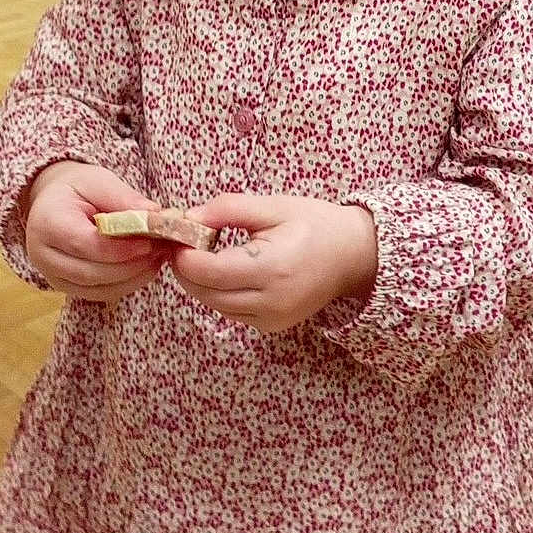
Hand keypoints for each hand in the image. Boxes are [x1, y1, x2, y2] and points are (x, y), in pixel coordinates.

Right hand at [24, 161, 167, 301]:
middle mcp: (43, 255)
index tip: (150, 241)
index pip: (84, 244)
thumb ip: (124, 198)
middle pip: (91, 272)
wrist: (53, 202)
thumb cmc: (76, 188)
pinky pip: (99, 294)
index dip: (119, 248)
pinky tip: (146, 267)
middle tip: (161, 249)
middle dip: (131, 265)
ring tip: (158, 256)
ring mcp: (52, 275)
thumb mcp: (98, 181)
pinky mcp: (66, 286)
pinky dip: (126, 284)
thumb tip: (155, 214)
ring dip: (133, 277)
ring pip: (97, 289)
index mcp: (47, 223)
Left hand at [171, 194, 377, 332]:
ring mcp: (271, 320)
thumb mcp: (273, 206)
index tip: (179, 232)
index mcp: (271, 268)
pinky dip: (220, 293)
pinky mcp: (271, 327)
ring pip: (213, 305)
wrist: (353, 254)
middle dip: (186, 268)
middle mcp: (270, 302)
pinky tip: (229, 271)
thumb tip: (187, 217)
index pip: (206, 271)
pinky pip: (230, 312)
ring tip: (207, 253)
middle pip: (203, 292)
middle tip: (185, 241)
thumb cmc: (315, 223)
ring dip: (201, 281)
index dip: (183, 252)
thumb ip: (228, 209)